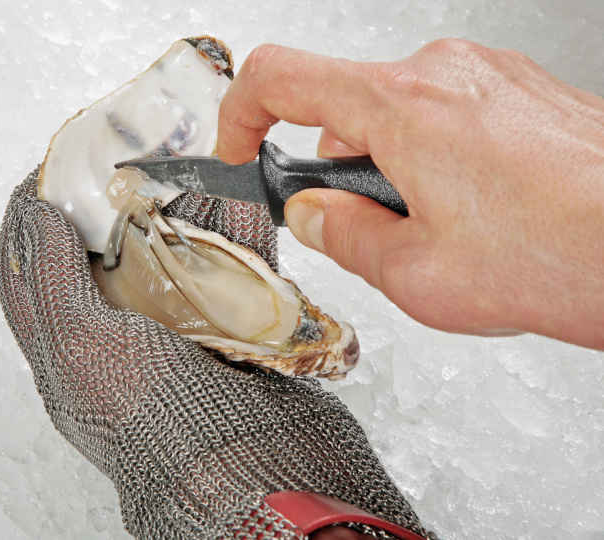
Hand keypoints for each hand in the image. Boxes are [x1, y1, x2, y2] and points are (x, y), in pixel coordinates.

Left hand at [0, 171, 431, 538]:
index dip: (30, 218)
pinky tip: (243, 205)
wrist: (261, 478)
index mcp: (72, 354)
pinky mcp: (237, 335)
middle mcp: (123, 342)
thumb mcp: (81, 350)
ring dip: (183, 213)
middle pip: (107, 255)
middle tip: (126, 161)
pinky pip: (234, 270)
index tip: (48, 170)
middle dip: (113, 204)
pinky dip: (240, 235)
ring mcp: (182, 337)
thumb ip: (51, 281)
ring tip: (188, 173)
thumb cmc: (161, 430)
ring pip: (174, 256)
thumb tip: (30, 217)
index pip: (30, 272)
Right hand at [217, 40, 603, 349]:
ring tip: (434, 229)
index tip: (239, 147)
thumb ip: (343, 237)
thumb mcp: (416, 274)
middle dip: (336, 167)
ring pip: (397, 111)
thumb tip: (314, 215)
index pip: (280, 77)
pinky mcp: (518, 88)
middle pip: (343, 103)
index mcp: (401, 108)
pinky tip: (472, 211)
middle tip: (361, 225)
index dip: (240, 113)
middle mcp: (443, 73)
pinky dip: (433, 156)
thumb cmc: (559, 255)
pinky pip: (445, 113)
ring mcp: (486, 74)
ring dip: (389, 167)